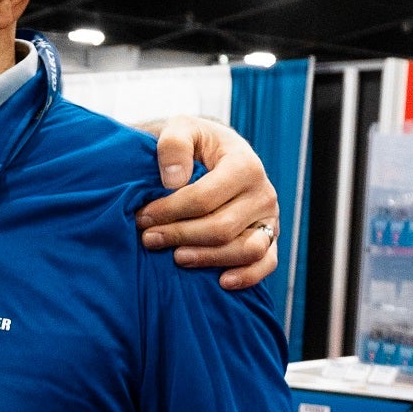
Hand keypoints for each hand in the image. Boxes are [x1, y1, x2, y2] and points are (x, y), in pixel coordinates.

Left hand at [139, 118, 278, 290]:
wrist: (214, 155)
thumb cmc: (195, 145)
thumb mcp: (180, 129)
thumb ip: (174, 145)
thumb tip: (173, 181)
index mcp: (244, 164)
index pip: (204, 198)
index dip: (170, 211)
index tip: (142, 217)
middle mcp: (263, 193)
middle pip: (221, 228)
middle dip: (180, 236)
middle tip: (149, 239)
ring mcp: (269, 218)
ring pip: (245, 250)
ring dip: (207, 259)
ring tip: (176, 258)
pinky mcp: (270, 238)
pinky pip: (265, 264)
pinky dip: (247, 276)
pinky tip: (221, 282)